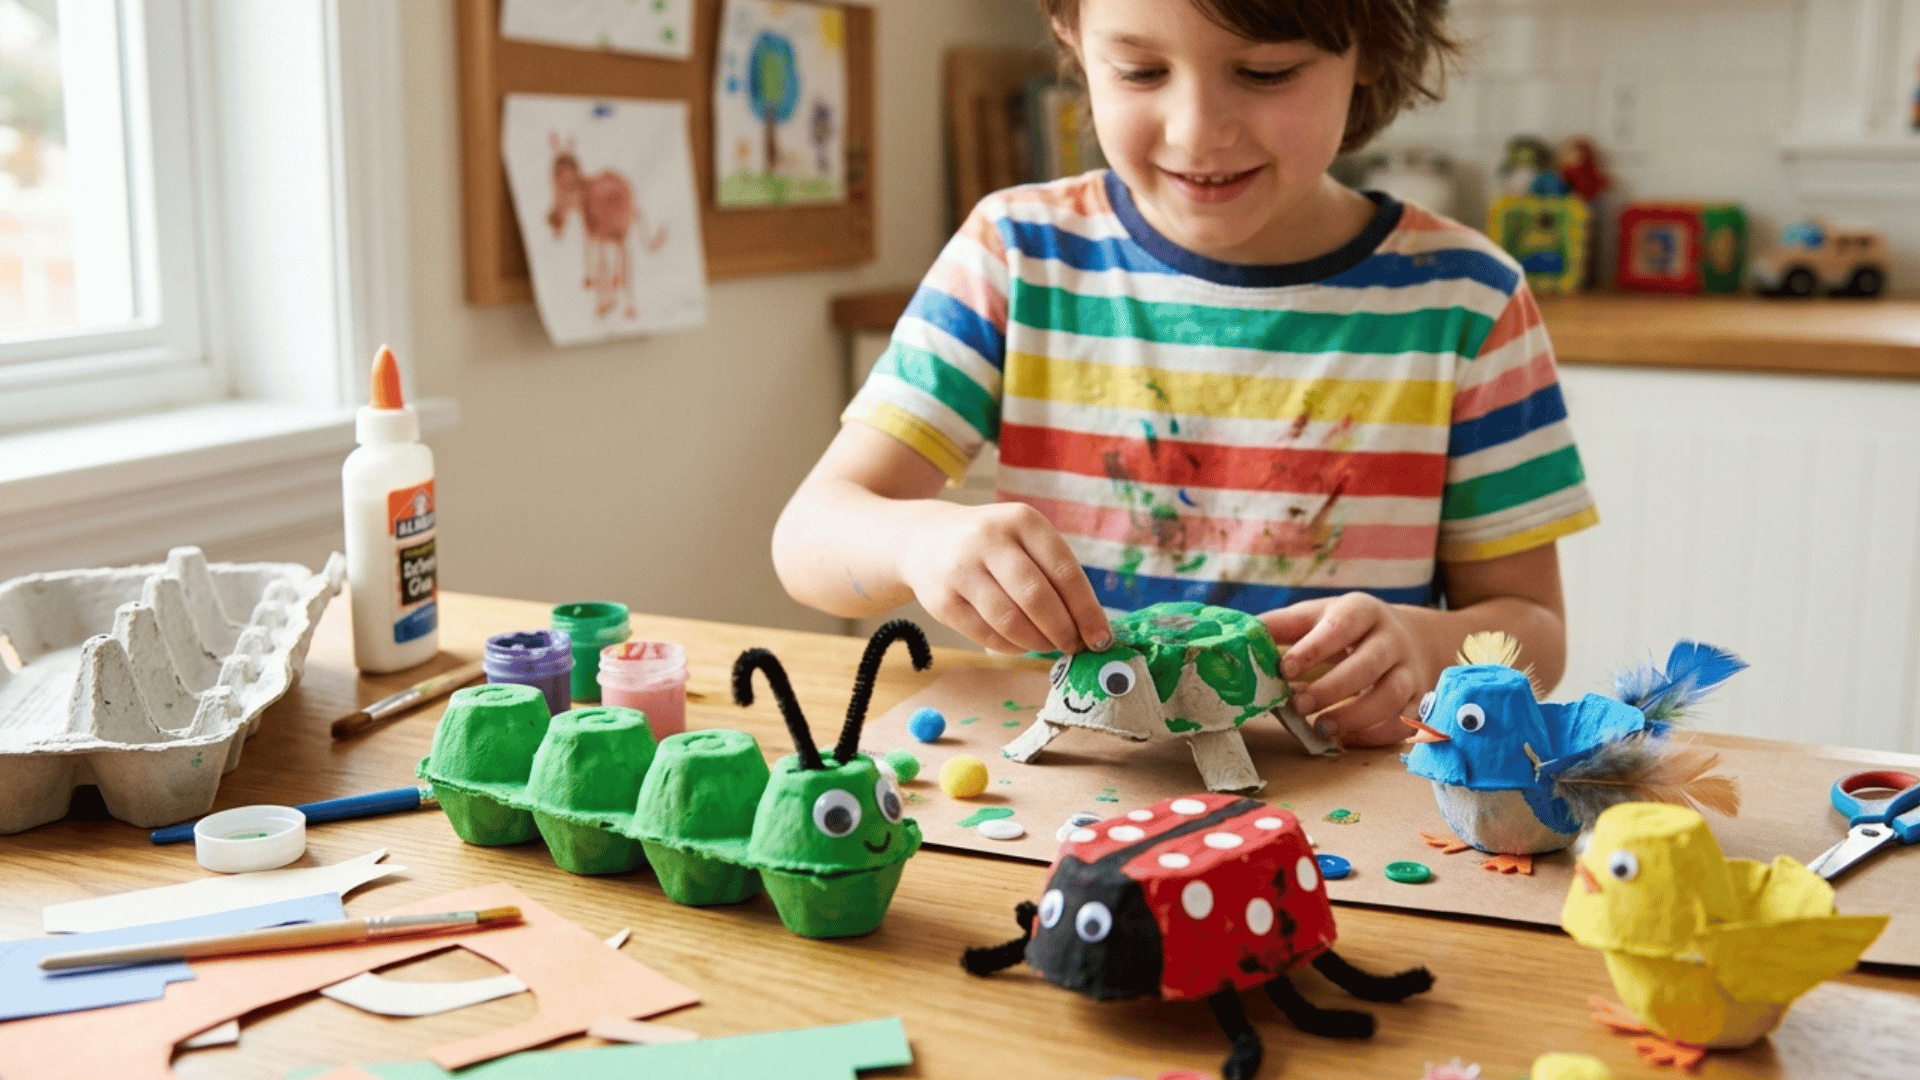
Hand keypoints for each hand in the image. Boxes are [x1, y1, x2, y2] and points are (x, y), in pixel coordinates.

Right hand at [896, 501, 1111, 654]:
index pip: (1064, 570)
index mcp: (1021, 520)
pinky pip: (986, 634)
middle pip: (1037, 597)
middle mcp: (988, 539)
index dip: (1086, 610)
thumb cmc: (993, 545)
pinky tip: (1021, 645)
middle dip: (1063, 630)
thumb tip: (1090, 627)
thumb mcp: (1024, 539)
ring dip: (1038, 642)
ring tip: (1049, 646)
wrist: (924, 539)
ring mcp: (961, 569)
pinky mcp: (941, 601)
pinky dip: (1011, 647)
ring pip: (1010, 620)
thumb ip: (1055, 574)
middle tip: (1075, 646)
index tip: (1101, 637)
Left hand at [1261, 593, 1433, 746]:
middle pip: (1367, 664)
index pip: (1340, 626)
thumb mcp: (1317, 615)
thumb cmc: (1347, 628)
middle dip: (1331, 688)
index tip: (1284, 669)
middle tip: (1297, 705)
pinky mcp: (1418, 700)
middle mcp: (1392, 639)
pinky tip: (1347, 739)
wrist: (1406, 638)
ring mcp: (1409, 671)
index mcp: (1363, 611)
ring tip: (1321, 728)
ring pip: (1391, 696)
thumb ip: (1282, 626)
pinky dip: (1376, 734)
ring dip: (1355, 716)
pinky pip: (1404, 722)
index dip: (1312, 648)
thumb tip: (1241, 637)